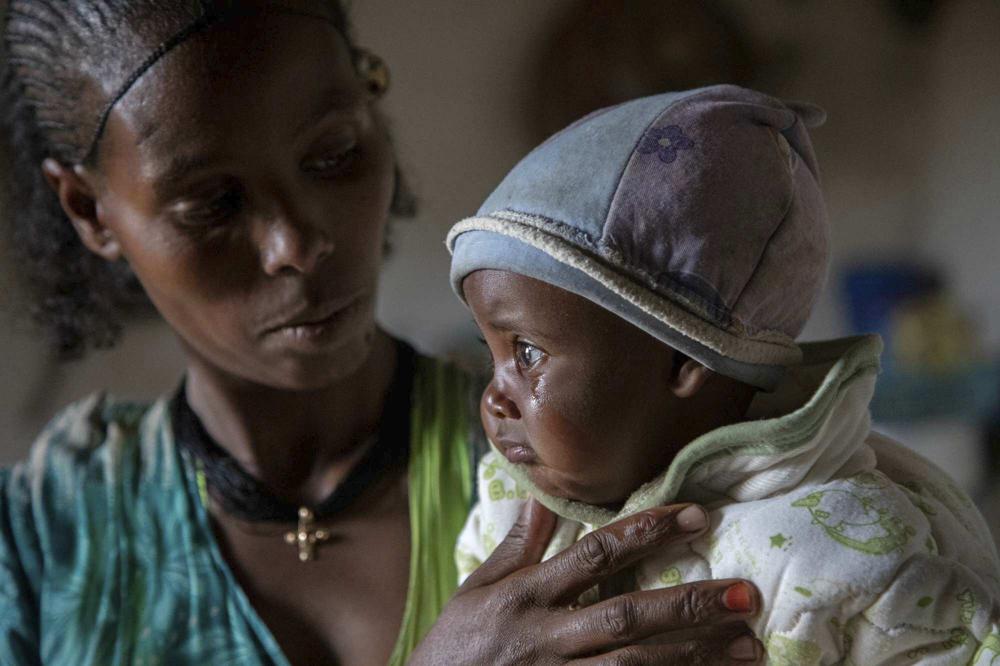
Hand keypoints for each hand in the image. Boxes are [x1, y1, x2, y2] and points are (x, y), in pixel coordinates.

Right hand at [410, 500, 763, 664]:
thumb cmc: (455, 646)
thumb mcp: (476, 589)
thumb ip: (517, 546)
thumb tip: (543, 495)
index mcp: (524, 595)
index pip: (594, 555)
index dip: (645, 533)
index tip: (695, 516)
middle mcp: (545, 637)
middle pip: (626, 616)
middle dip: (689, 605)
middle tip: (744, 594)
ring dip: (695, 656)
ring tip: (749, 645)